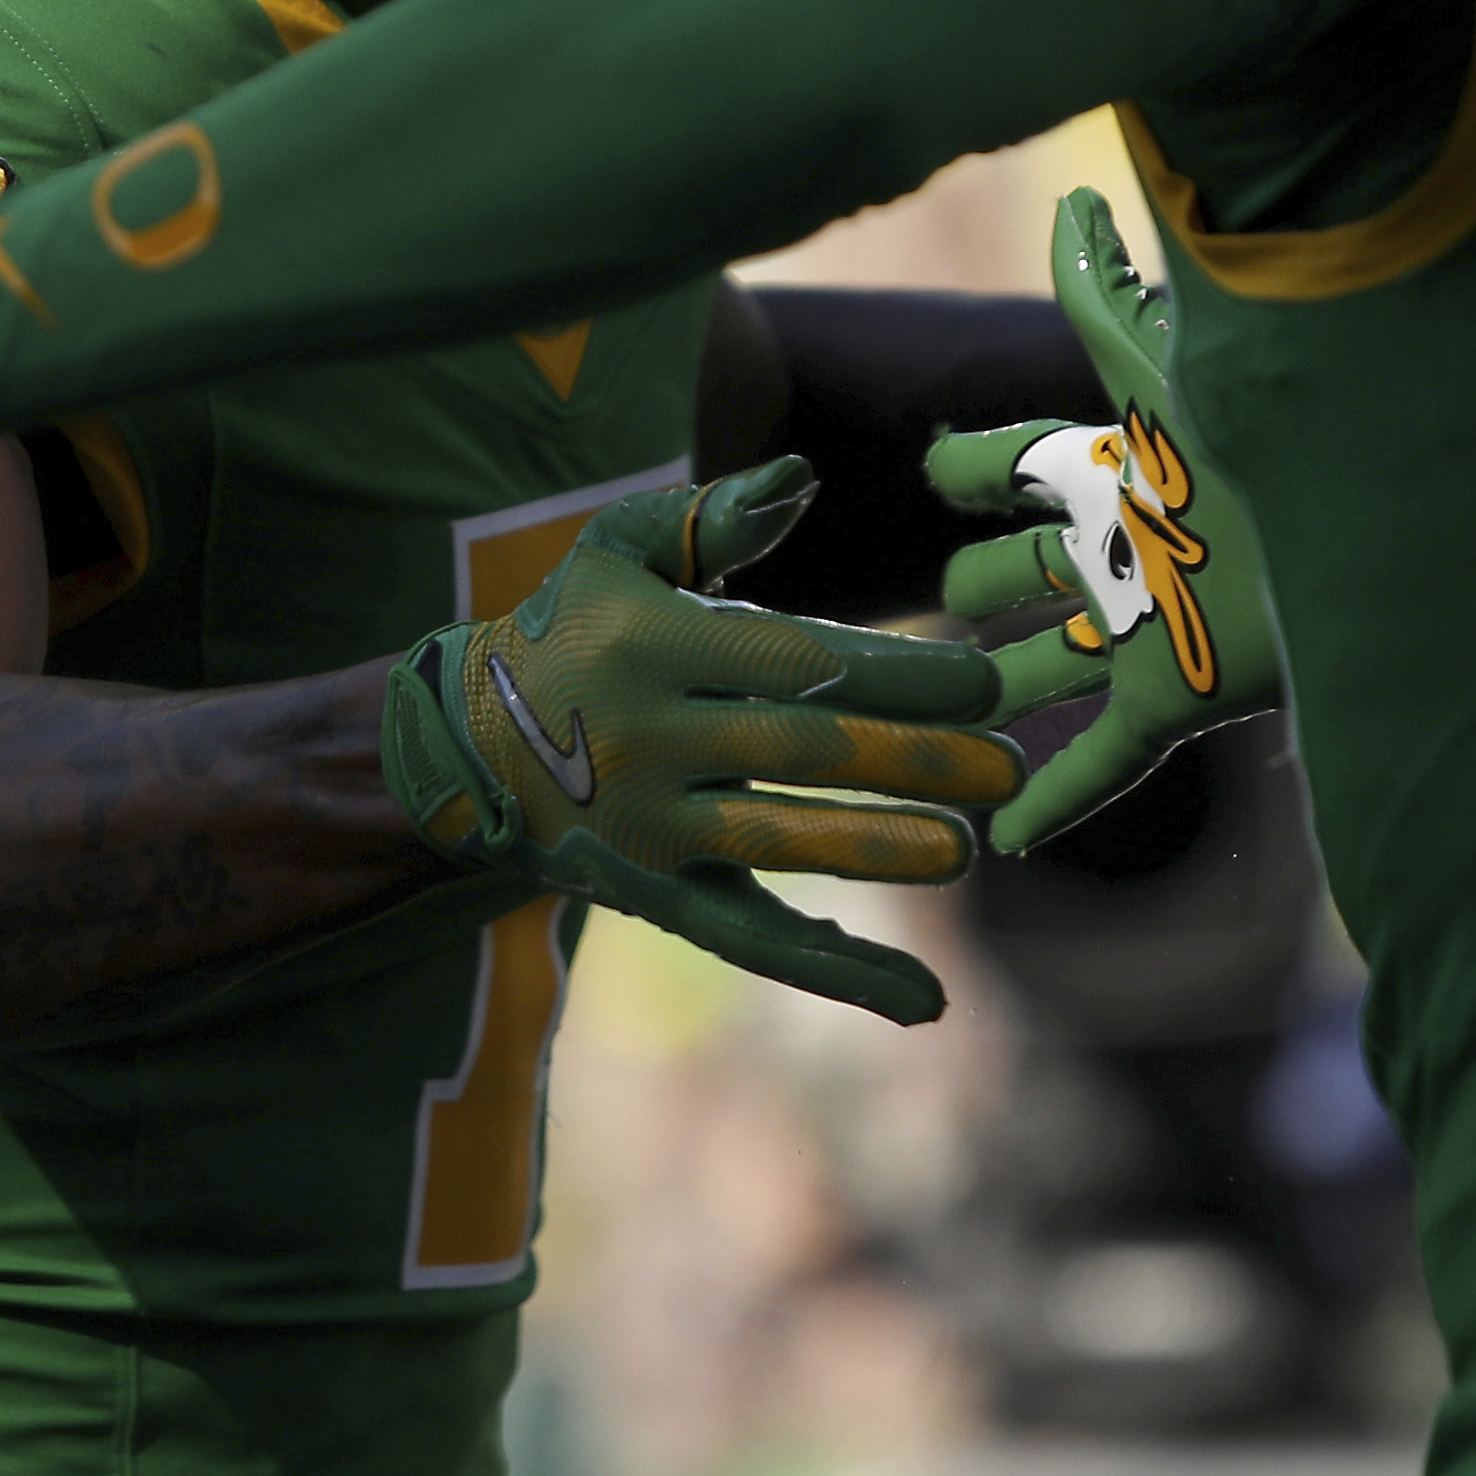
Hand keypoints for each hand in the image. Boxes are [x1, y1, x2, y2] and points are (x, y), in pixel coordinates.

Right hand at [373, 458, 1020, 1026]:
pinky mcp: (652, 898)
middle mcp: (647, 738)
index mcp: (652, 643)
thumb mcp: (619, 553)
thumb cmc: (572, 628)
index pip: (795, 661)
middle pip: (802, 752)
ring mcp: (647, 827)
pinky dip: (841, 971)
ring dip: (880, 850)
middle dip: (913, 761)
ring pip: (780, 845)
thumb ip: (713, 517)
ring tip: (967, 850)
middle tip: (1008, 769)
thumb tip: (801, 477)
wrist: (466, 744)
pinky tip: (924, 998)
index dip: (896, 673)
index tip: (983, 682)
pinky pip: (754, 939)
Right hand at [926, 188, 1274, 850]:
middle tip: (947, 597)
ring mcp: (1144, 624)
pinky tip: (1003, 838)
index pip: (1017, 463)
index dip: (972, 468)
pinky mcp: (1176, 696)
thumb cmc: (1260, 444)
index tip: (937, 470)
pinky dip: (1051, 797)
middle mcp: (1121, 544)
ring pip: (1045, 661)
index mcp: (1112, 464)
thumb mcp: (1162, 374)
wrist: (1365, 539)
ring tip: (937, 714)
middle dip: (975, 580)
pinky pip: (1100, 758)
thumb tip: (1073, 200)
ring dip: (993, 688)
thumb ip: (1102, 294)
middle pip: (1020, 567)